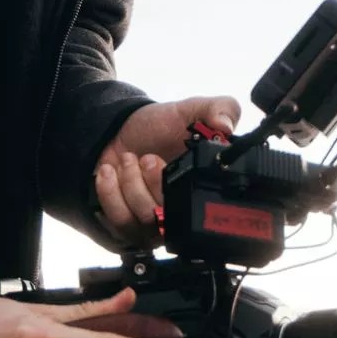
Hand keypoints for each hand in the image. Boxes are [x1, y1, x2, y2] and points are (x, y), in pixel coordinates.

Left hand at [94, 96, 242, 246]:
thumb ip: (220, 108)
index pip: (203, 216)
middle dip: (151, 184)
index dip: (182, 193)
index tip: (165, 163)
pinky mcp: (127, 228)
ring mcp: (153, 226)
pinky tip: (110, 172)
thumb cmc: (162, 126)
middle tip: (146, 157)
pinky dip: (110, 193)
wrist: (123, 130)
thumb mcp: (194, 110)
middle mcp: (181, 215)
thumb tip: (226, 126)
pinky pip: (118, 224)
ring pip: (142, 224)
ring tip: (127, 159)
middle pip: (168, 222)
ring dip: (130, 186)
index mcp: (203, 192)